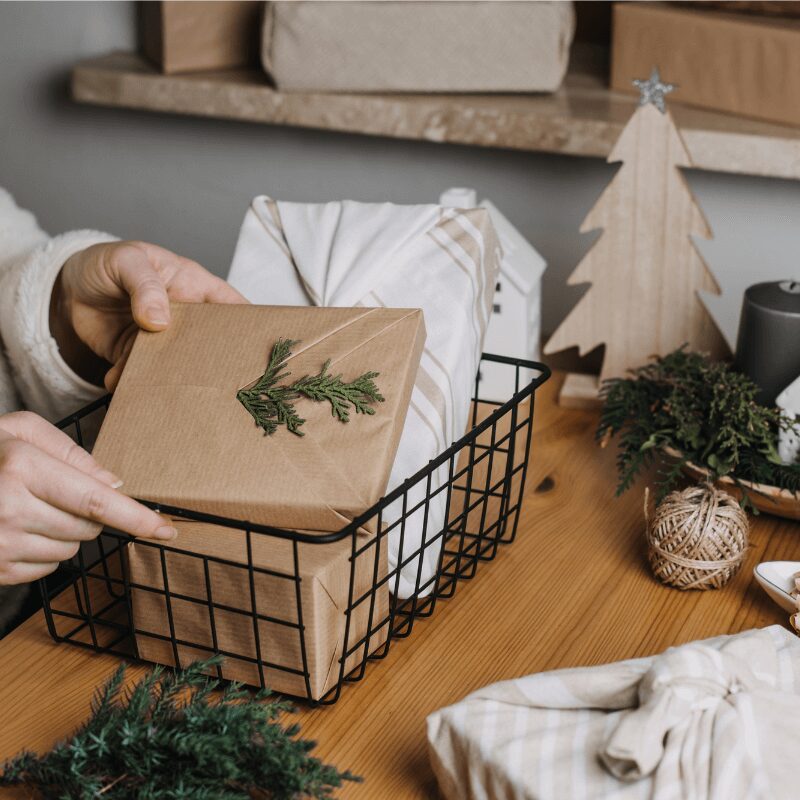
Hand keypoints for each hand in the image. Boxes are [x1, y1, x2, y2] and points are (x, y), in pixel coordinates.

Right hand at [0, 411, 176, 585]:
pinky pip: (46, 569)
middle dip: (90, 515)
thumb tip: (114, 484)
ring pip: (71, 551)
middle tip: (55, 494)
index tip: (167, 530)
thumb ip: (71, 452)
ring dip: (65, 533)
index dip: (139, 518)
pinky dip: (43, 551)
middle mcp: (9, 510)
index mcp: (22, 469)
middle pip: (90, 528)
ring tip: (29, 509)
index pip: (98, 502)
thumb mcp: (19, 430)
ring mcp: (0, 545)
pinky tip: (16, 531)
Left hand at [51, 241, 246, 389]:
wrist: (69, 288)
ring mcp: (163, 340)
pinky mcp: (138, 356)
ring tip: (158, 386)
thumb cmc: (107, 263)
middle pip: (211, 344)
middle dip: (213, 363)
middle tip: (212, 380)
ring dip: (168, 377)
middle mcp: (185, 318)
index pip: (233, 307)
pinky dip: (131, 381)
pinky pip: (141, 373)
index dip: (250, 327)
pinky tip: (119, 381)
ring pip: (176, 364)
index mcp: (196, 288)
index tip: (258, 348)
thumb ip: (145, 287)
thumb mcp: (126, 261)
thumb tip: (160, 321)